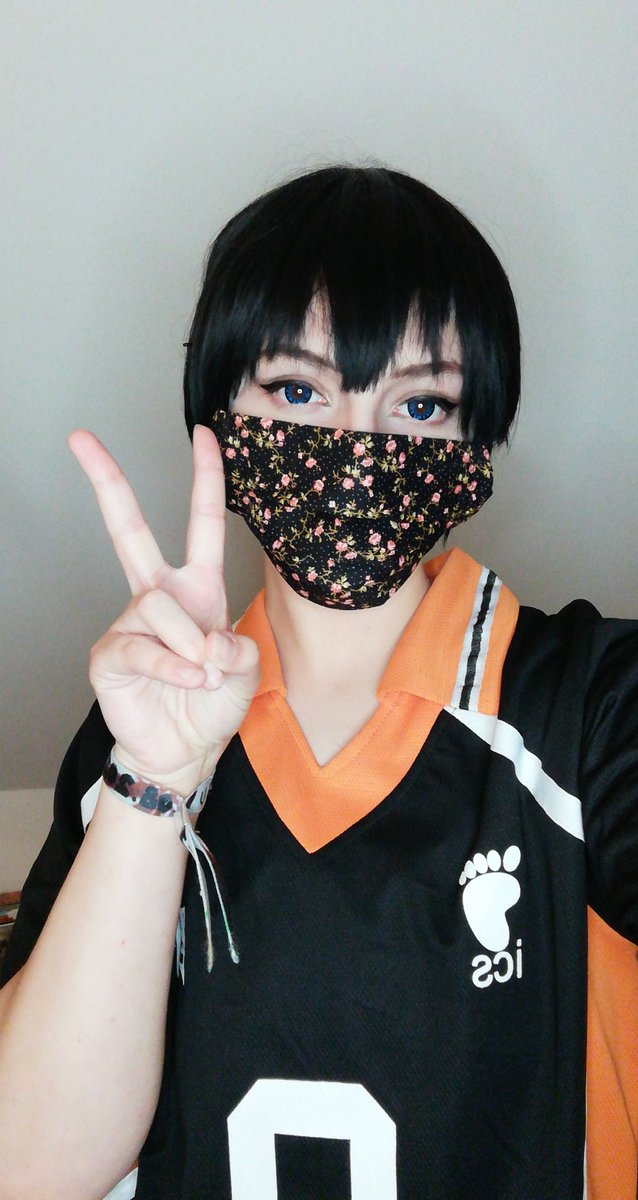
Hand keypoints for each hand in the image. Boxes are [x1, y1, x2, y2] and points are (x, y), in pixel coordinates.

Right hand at [68, 425, 259, 792]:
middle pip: (129, 530)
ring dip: (191, 644)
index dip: (205, 477)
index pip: (202, 522)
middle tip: (81, 438)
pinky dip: (172, 666)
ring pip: (159, 607)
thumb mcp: (245, 672)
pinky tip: (185, 680)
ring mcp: (129, 623)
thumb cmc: (211, 705)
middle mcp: (158, 596)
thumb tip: (208, 641)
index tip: (204, 433)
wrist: (185, 752)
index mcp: (197, 588)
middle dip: (107, 482)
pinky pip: (142, 646)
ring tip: (203, 674)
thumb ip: (238, 648)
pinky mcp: (109, 655)